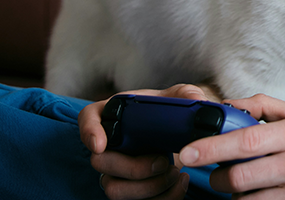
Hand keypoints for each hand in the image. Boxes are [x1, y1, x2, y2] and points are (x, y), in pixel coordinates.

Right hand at [79, 83, 213, 199]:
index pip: (88, 118)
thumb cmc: (172, 112)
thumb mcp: (181, 97)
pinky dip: (162, 198)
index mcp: (116, 114)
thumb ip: (187, 95)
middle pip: (100, 163)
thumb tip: (196, 100)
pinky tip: (180, 183)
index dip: (89, 132)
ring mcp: (117, 170)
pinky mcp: (131, 190)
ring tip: (175, 172)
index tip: (100, 145)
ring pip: (115, 190)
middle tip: (164, 161)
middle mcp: (110, 144)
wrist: (181, 134)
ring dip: (148, 187)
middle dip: (134, 168)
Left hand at [177, 94, 284, 199]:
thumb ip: (264, 106)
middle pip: (239, 179)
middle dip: (217, 178)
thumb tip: (227, 105)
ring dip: (235, 195)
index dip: (211, 148)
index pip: (245, 143)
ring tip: (243, 182)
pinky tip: (259, 193)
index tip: (187, 152)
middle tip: (217, 172)